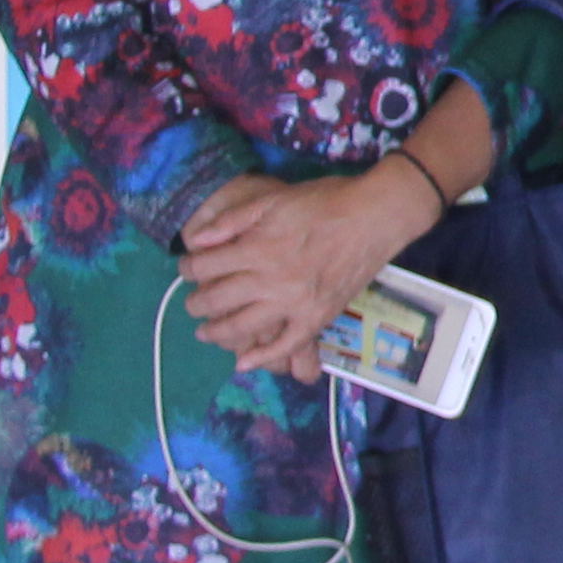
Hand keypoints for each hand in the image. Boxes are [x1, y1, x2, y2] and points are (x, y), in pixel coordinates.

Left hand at [179, 164, 436, 380]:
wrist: (374, 216)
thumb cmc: (324, 202)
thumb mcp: (272, 200)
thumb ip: (232, 220)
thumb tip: (197, 241)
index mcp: (257, 248)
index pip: (204, 267)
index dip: (187, 268)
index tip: (187, 268)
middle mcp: (270, 280)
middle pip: (216, 300)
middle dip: (195, 304)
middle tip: (192, 304)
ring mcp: (294, 303)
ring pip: (242, 327)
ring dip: (217, 333)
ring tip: (206, 333)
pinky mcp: (317, 316)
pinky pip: (286, 345)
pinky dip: (263, 357)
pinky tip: (243, 363)